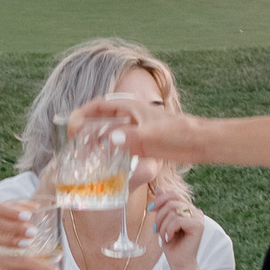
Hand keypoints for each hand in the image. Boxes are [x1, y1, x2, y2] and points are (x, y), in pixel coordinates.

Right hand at [75, 95, 208, 166]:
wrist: (198, 142)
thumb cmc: (178, 132)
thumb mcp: (152, 135)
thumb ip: (131, 137)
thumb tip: (110, 139)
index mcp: (130, 107)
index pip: (100, 105)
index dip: (83, 113)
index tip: (71, 125)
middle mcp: (131, 116)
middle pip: (102, 119)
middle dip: (86, 128)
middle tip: (73, 143)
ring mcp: (136, 130)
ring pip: (109, 133)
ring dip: (96, 141)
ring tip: (83, 155)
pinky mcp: (142, 144)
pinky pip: (120, 146)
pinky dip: (109, 152)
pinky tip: (103, 164)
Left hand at [151, 181, 205, 269]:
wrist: (179, 263)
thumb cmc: (172, 244)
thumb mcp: (163, 222)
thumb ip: (163, 206)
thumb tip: (159, 188)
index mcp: (188, 209)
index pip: (173, 194)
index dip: (159, 199)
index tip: (150, 209)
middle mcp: (195, 211)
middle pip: (172, 201)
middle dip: (159, 215)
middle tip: (157, 229)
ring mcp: (198, 218)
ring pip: (173, 210)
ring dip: (163, 225)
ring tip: (164, 235)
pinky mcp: (198, 226)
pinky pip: (177, 220)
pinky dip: (169, 230)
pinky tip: (170, 238)